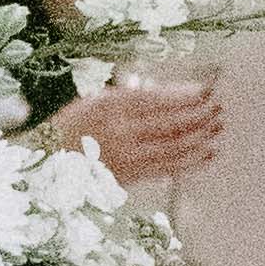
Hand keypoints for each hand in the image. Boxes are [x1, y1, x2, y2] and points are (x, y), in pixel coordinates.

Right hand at [50, 63, 224, 192]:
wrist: (45, 163)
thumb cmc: (71, 127)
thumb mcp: (94, 100)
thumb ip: (128, 96)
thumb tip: (167, 94)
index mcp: (110, 104)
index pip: (158, 98)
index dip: (186, 95)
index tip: (207, 89)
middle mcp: (120, 129)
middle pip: (171, 122)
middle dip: (199, 115)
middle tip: (219, 108)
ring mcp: (126, 155)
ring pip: (174, 147)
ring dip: (200, 137)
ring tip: (218, 128)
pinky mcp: (129, 176)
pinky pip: (167, 168)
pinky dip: (191, 161)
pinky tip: (207, 153)